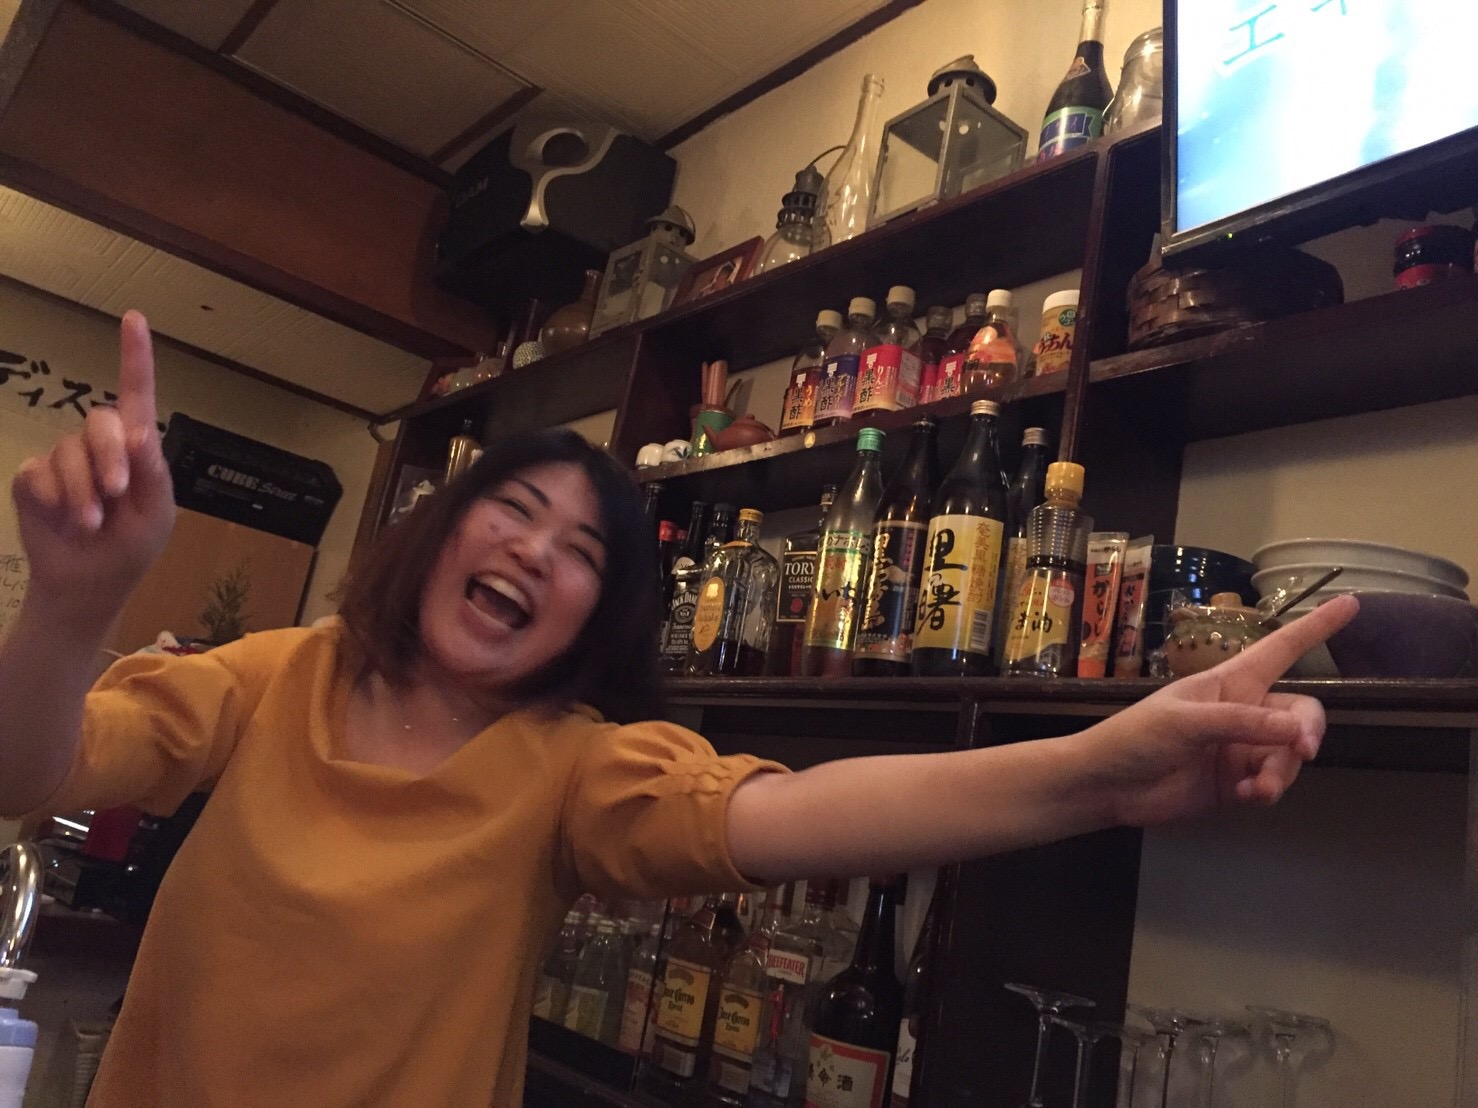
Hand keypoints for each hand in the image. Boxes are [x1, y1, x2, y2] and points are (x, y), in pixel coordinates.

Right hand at [10, 311, 175, 623]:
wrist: (88, 584)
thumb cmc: (130, 548)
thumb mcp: (155, 516)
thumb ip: (152, 473)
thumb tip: (140, 431)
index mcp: (137, 451)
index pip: (137, 396)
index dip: (135, 357)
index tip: (134, 318)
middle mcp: (99, 446)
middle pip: (99, 423)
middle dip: (108, 458)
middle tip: (116, 494)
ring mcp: (63, 460)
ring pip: (67, 453)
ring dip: (81, 492)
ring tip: (89, 524)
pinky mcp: (33, 479)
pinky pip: (38, 474)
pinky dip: (54, 500)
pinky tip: (63, 521)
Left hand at [1083, 594, 1359, 825]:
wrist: (1106, 786)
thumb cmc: (1135, 737)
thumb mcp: (1185, 721)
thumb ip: (1242, 723)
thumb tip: (1296, 730)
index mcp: (1229, 682)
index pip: (1281, 649)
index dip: (1315, 627)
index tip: (1351, 604)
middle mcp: (1242, 712)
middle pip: (1298, 714)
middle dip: (1305, 732)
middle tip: (1302, 751)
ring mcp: (1239, 748)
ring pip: (1288, 756)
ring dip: (1280, 771)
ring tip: (1257, 787)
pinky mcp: (1235, 783)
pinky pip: (1270, 784)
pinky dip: (1265, 790)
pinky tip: (1245, 796)